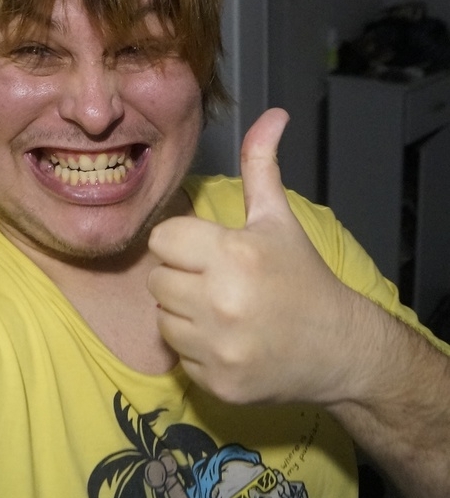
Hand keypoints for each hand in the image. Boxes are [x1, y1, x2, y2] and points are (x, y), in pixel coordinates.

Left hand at [147, 108, 360, 404]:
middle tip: (215, 281)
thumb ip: (262, 166)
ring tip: (221, 310)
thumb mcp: (278, 219)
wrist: (339, 348)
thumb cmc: (303, 276)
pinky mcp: (217, 383)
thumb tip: (272, 114)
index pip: (164, 240)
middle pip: (158, 281)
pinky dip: (196, 350)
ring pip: (163, 320)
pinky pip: (178, 356)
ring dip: (184, 314)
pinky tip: (228, 340)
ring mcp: (219, 347)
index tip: (207, 250)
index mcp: (234, 254)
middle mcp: (222, 301)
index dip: (182, 242)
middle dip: (180, 277)